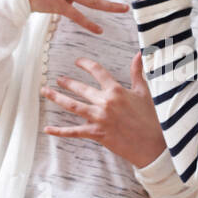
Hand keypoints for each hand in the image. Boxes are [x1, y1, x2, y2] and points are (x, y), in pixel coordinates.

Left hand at [40, 52, 165, 167]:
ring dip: (57, 98)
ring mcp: (99, 118)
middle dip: (67, 83)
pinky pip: (74, 132)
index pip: (97, 71)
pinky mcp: (97, 133)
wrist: (152, 144)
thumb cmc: (149, 118)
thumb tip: (139, 54)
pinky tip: (47, 129)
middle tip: (58, 79)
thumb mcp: (143, 92)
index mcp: (116, 91)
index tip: (78, 62)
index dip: (85, 64)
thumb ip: (137, 72)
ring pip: (73, 106)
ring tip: (46, 91)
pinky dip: (60, 131)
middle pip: (81, 88)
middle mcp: (105, 102)